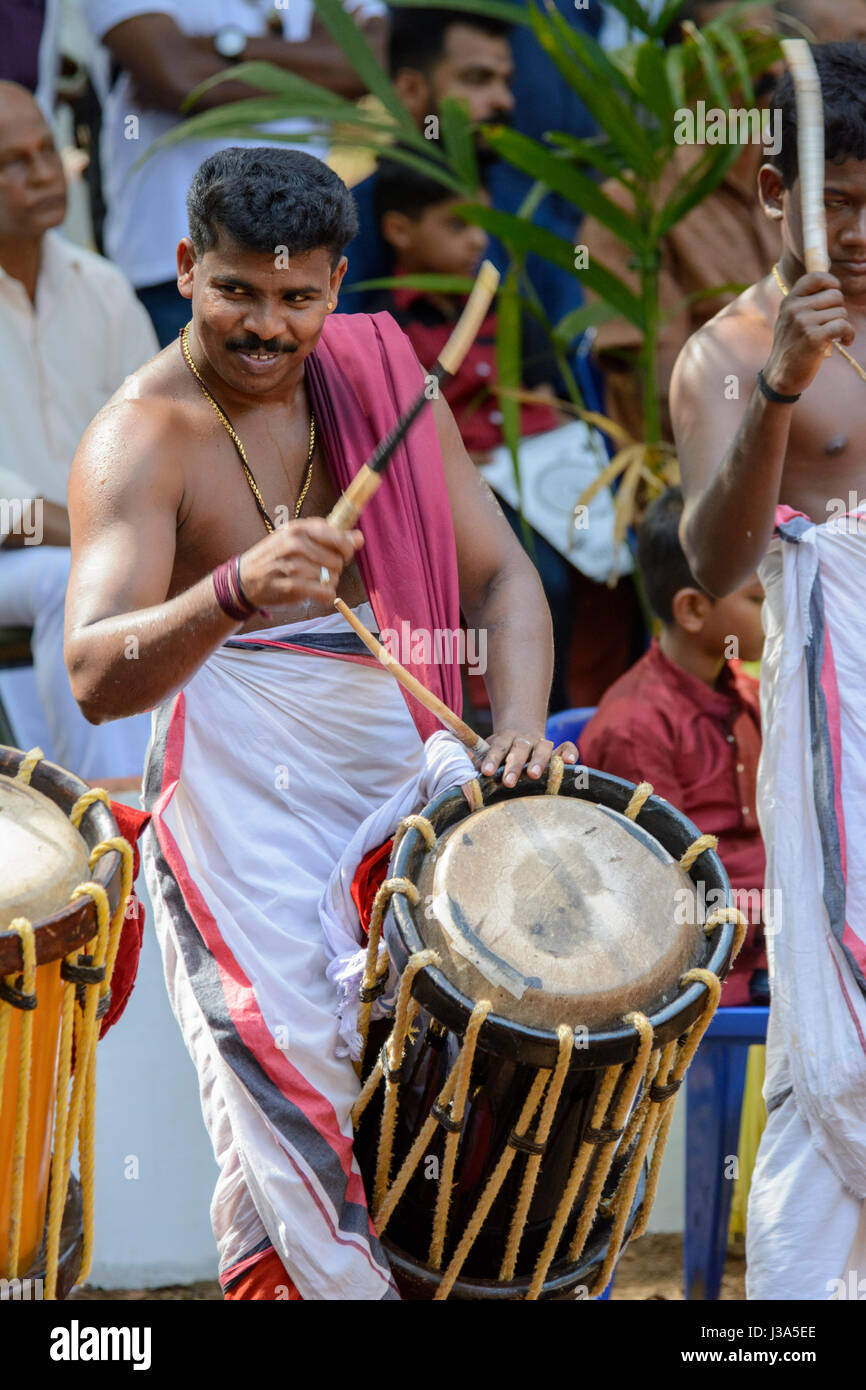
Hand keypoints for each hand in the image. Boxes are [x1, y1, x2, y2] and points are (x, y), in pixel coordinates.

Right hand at [237, 518, 362, 610]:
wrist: (244, 579)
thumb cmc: (274, 557)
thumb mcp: (296, 538)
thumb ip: (328, 537)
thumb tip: (359, 538)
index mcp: (298, 528)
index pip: (338, 536)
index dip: (345, 548)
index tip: (340, 553)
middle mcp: (296, 544)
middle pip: (338, 559)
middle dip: (333, 567)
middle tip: (317, 570)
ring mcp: (294, 565)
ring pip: (333, 577)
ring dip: (327, 583)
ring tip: (310, 580)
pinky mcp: (293, 586)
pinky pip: (326, 593)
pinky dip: (325, 596)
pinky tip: (316, 593)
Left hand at [479, 730, 578, 787]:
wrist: (520, 732)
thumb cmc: (501, 753)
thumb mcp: (487, 753)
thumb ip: (478, 763)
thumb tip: (466, 781)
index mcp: (504, 739)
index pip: (497, 747)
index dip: (491, 759)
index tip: (485, 772)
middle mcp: (524, 740)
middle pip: (519, 749)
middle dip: (514, 765)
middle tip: (508, 782)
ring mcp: (542, 743)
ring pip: (543, 747)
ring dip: (539, 760)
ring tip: (534, 775)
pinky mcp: (557, 750)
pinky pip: (567, 747)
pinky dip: (569, 752)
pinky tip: (570, 762)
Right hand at [763, 271, 854, 396]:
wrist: (780, 377)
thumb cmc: (791, 348)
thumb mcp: (790, 320)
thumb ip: (805, 303)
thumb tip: (832, 286)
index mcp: (789, 301)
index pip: (816, 277)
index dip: (832, 282)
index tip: (835, 294)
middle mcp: (794, 309)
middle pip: (835, 295)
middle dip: (840, 309)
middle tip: (833, 323)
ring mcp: (803, 323)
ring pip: (841, 312)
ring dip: (844, 325)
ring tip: (836, 336)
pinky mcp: (813, 338)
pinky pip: (843, 326)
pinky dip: (849, 334)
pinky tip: (845, 341)